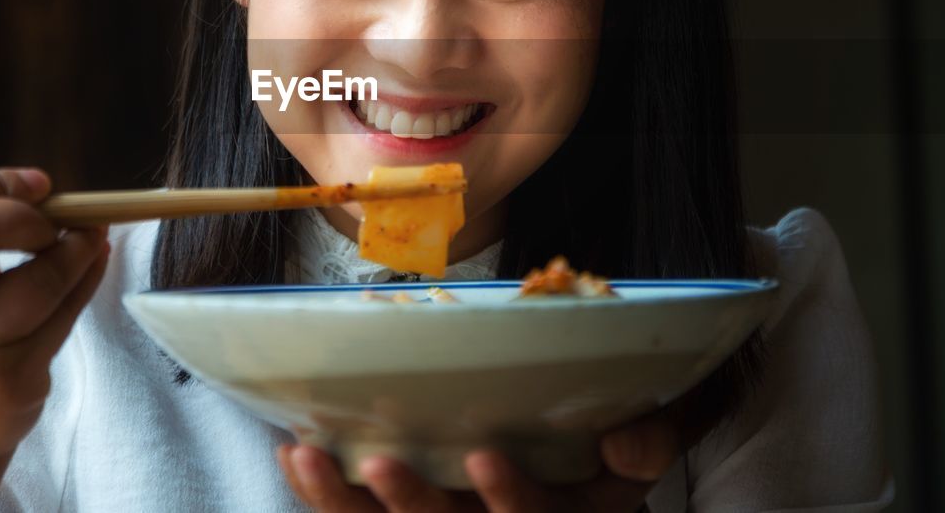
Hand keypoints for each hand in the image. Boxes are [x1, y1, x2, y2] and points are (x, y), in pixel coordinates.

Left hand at [277, 413, 678, 511]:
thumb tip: (624, 438)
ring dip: (343, 504)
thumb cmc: (600, 468)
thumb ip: (648, 445)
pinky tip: (296, 457)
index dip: (512, 500)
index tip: (485, 457)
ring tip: (307, 456)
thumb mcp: (638, 462)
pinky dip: (325, 496)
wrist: (572, 494)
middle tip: (381, 463)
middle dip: (414, 507)